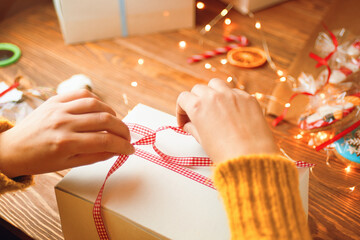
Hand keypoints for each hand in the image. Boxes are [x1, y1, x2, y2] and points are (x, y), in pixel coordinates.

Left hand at [0, 89, 133, 177]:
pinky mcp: (56, 99)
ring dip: (112, 114)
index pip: (105, 141)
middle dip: (123, 129)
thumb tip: (116, 150)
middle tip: (127, 137)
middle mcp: (64, 123)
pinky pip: (82, 94)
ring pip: (96, 104)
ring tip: (114, 124)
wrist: (12, 148)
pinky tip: (100, 110)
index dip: (123, 146)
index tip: (130, 149)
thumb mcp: (68, 165)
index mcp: (66, 143)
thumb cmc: (40, 160)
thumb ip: (95, 156)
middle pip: (105, 120)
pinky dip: (97, 101)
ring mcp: (59, 108)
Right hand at [176, 78, 277, 163]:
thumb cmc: (225, 153)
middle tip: (198, 115)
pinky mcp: (248, 98)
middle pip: (198, 89)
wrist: (251, 158)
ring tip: (215, 107)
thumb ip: (193, 128)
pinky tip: (232, 113)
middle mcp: (214, 96)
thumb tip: (189, 124)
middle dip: (195, 101)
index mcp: (198, 106)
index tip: (184, 120)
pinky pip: (235, 92)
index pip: (183, 98)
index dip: (181, 110)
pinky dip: (230, 99)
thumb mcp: (203, 140)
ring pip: (216, 84)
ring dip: (212, 93)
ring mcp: (233, 95)